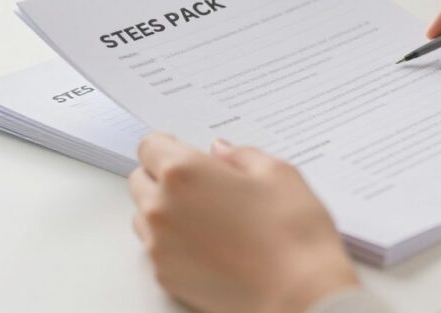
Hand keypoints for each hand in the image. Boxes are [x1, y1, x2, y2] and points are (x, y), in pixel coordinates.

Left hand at [129, 133, 356, 312]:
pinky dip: (174, 243)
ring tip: (208, 218)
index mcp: (183, 173)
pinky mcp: (166, 277)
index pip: (150, 146)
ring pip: (144, 216)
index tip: (185, 151)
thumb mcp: (277, 174)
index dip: (170, 146)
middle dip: (163, 177)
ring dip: (164, 210)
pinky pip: (157, 249)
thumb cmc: (293, 235)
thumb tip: (222, 152)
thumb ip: (241, 155)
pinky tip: (211, 245)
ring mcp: (160, 246)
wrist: (300, 295)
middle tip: (201, 185)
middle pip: (140, 180)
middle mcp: (162, 208)